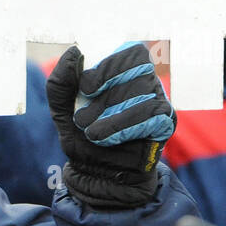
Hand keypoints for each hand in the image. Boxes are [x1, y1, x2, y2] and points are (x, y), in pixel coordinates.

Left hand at [45, 44, 175, 208]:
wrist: (96, 174)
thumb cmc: (83, 137)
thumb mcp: (62, 111)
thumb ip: (61, 83)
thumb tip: (74, 51)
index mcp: (123, 72)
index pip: (131, 51)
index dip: (109, 64)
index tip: (86, 88)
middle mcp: (146, 82)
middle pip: (138, 68)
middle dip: (107, 91)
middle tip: (83, 117)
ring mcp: (158, 101)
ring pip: (142, 91)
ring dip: (110, 113)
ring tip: (91, 133)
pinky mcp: (165, 123)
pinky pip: (152, 114)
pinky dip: (123, 125)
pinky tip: (105, 138)